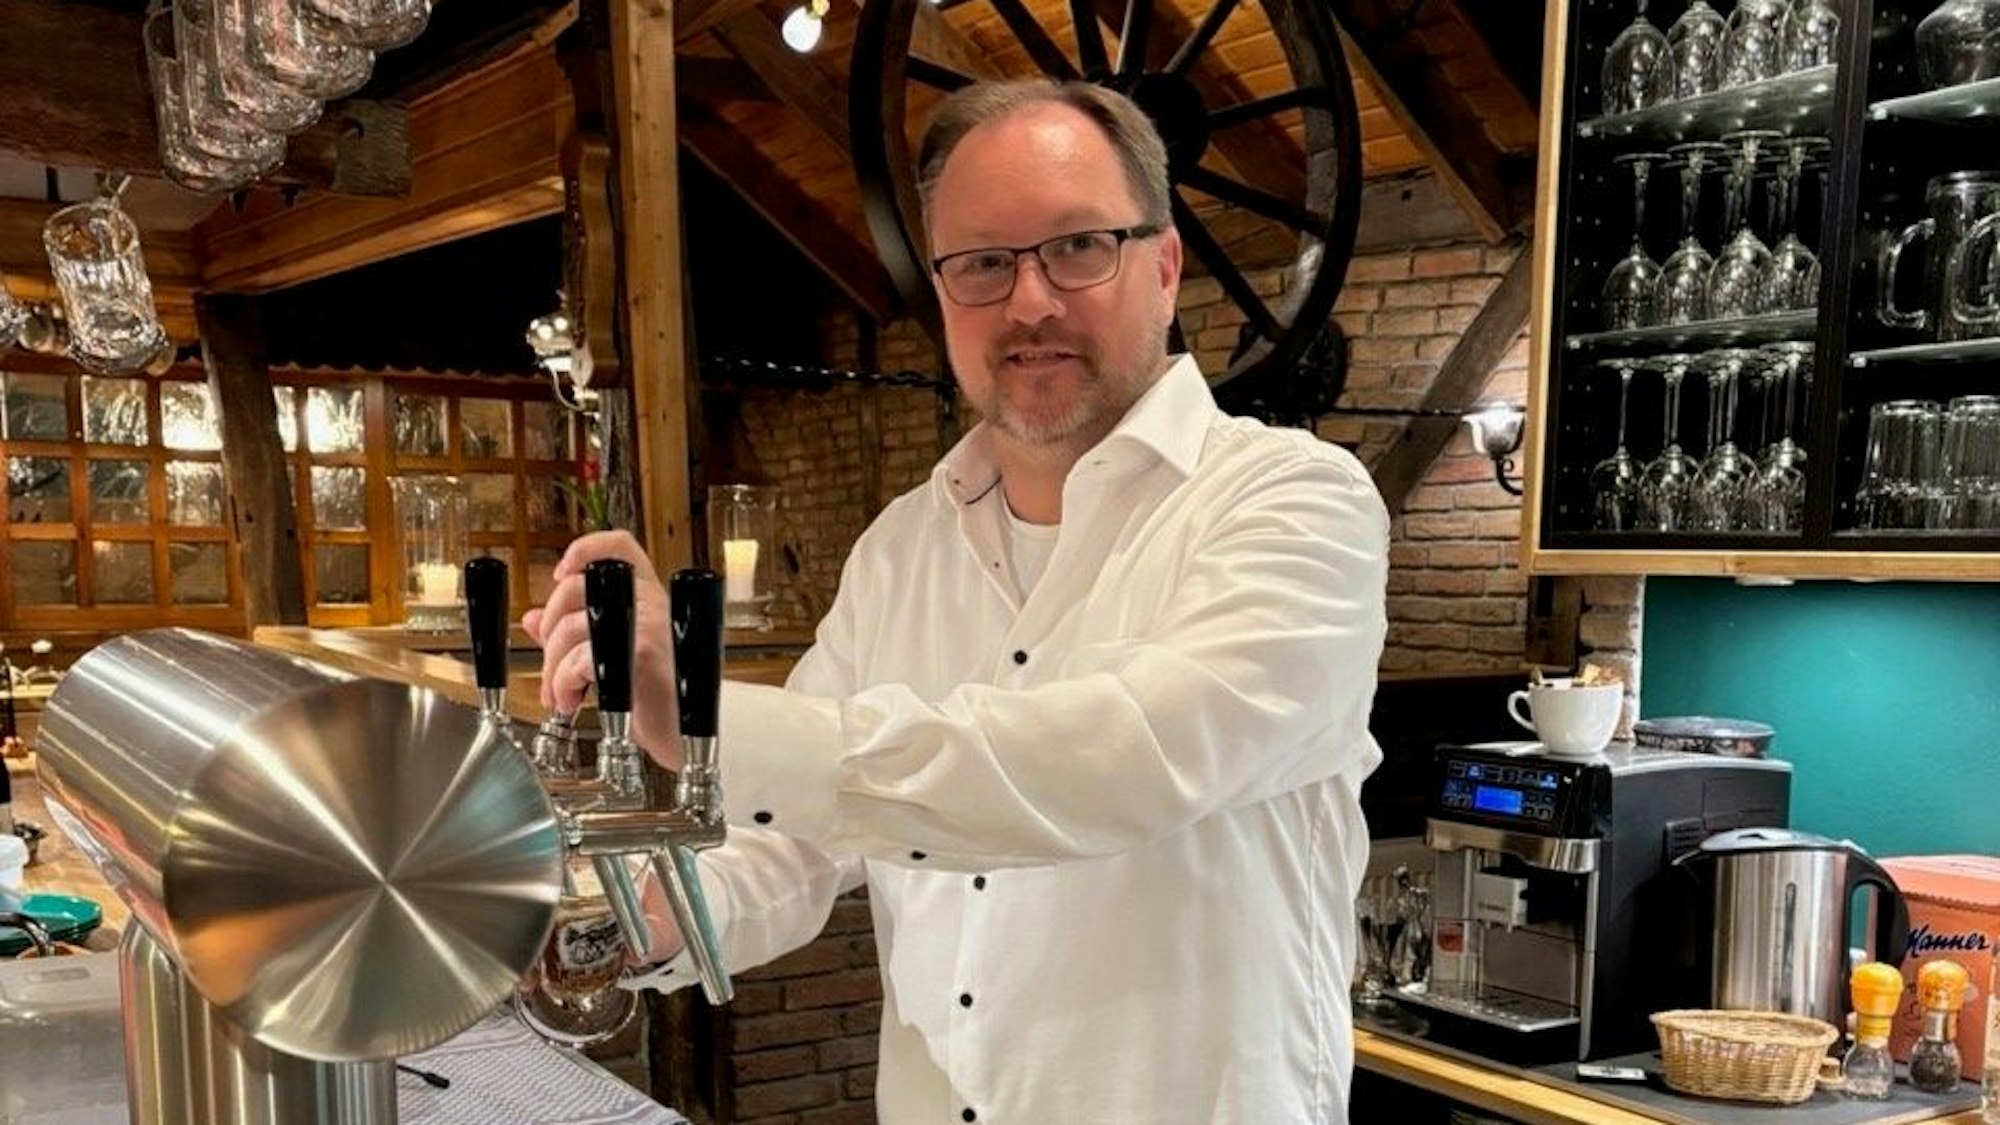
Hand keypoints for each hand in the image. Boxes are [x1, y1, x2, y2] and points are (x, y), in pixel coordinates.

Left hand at [521, 530, 682, 764]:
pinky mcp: (641, 655)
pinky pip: (580, 660)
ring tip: (562, 693)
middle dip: (549, 632)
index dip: (584, 550)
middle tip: (550, 664)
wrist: (683, 731)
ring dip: (553, 668)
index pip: (619, 546)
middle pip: (575, 588)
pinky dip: (565, 684)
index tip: (560, 574)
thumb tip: (534, 618)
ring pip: (571, 627)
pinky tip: (572, 698)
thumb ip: (575, 632)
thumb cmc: (658, 695)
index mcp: (647, 596)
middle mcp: (651, 603)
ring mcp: (647, 625)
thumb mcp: (613, 655)